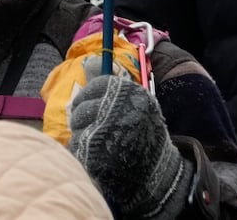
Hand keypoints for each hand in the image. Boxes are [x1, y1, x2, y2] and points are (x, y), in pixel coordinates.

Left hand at [68, 57, 190, 218]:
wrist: (159, 174)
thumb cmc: (145, 135)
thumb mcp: (135, 103)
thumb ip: (109, 84)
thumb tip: (88, 62)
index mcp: (130, 94)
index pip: (96, 85)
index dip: (88, 96)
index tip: (88, 104)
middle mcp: (119, 110)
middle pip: (82, 107)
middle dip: (81, 118)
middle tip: (89, 127)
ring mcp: (108, 133)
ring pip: (78, 129)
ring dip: (81, 137)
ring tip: (95, 144)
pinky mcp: (98, 155)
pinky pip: (77, 149)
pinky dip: (81, 153)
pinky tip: (94, 157)